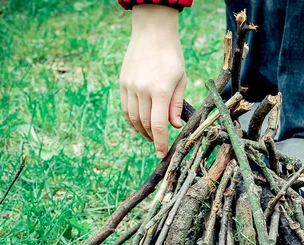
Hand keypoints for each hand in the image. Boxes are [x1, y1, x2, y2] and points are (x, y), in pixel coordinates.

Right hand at [119, 5, 186, 158]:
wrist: (152, 33)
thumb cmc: (172, 56)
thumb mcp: (181, 79)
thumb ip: (176, 105)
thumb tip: (174, 126)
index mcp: (161, 90)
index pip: (158, 125)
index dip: (160, 142)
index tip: (161, 154)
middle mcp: (143, 90)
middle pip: (146, 124)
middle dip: (152, 138)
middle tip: (159, 144)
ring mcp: (130, 87)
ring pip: (134, 118)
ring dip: (142, 131)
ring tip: (150, 135)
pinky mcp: (123, 83)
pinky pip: (126, 108)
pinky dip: (132, 120)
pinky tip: (139, 124)